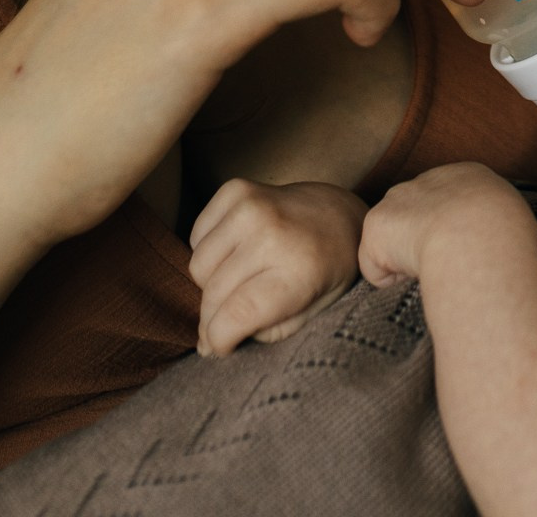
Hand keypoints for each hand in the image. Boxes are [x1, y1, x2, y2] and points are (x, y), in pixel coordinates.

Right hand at [187, 179, 365, 355]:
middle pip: (213, 295)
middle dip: (215, 317)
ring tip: (241, 279)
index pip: (236, 315)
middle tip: (231, 319)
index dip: (218, 339)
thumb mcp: (312, 313)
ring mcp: (252, 207)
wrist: (340, 214)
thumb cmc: (328, 271)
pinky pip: (196, 237)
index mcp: (300, 271)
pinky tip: (237, 251)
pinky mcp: (236, 189)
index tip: (220, 347)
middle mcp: (273, 234)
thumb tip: (210, 344)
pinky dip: (210, 252)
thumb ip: (265, 334)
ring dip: (211, 283)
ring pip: (198, 267)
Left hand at [359, 162, 533, 285]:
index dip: (452, 233)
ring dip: (406, 261)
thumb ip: (494, 222)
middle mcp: (428, 180)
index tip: (463, 251)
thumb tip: (492, 243)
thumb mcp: (512, 220)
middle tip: (444, 264)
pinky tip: (416, 274)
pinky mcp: (376, 225)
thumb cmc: (505, 238)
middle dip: (421, 242)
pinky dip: (391, 280)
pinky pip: (377, 269)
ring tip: (433, 269)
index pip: (450, 204)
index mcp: (468, 176)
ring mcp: (398, 199)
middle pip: (416, 217)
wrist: (476, 236)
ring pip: (393, 242)